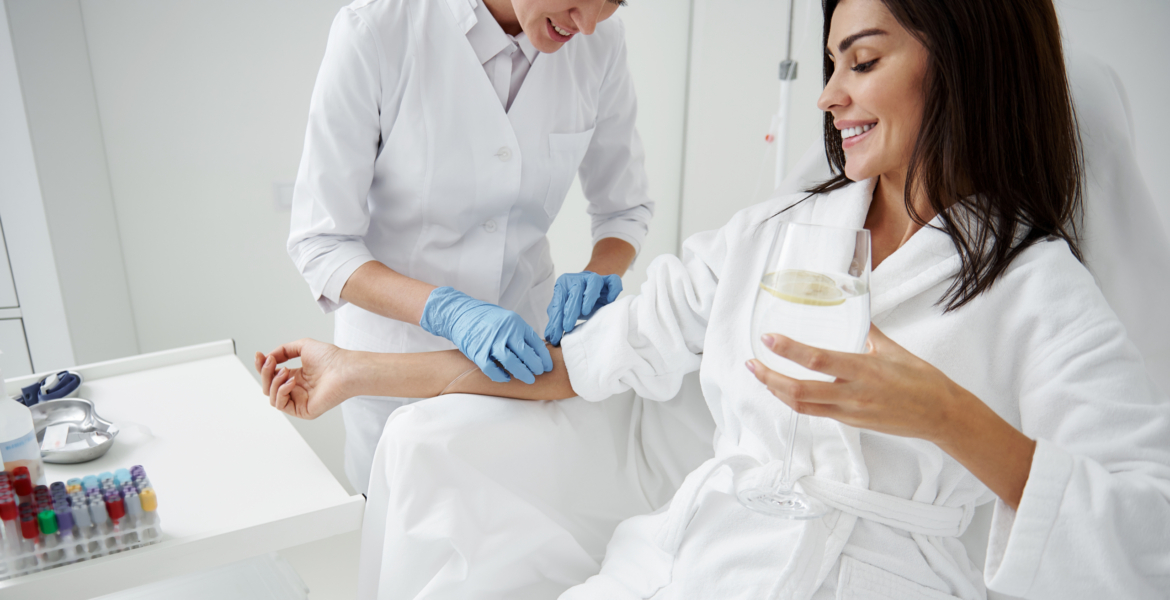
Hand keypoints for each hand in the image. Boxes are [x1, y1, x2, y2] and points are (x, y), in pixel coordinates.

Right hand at [254, 339, 357, 419]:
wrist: (345, 369)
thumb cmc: (331, 358)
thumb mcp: (303, 346)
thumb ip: (283, 350)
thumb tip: (268, 357)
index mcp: (296, 377)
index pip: (272, 375)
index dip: (263, 366)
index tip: (259, 355)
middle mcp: (296, 390)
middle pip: (268, 386)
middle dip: (265, 373)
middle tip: (271, 361)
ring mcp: (299, 401)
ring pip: (272, 396)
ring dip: (273, 382)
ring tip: (285, 371)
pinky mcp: (303, 410)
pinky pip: (281, 405)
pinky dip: (281, 392)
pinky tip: (291, 382)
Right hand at [420, 287, 552, 383]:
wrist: (461, 314)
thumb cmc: (486, 318)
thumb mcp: (507, 319)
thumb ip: (520, 333)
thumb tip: (536, 351)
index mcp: (515, 322)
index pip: (535, 342)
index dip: (543, 357)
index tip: (548, 366)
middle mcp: (504, 332)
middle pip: (525, 354)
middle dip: (535, 366)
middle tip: (539, 373)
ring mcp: (491, 342)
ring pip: (511, 363)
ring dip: (522, 373)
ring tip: (529, 379)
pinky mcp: (478, 352)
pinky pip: (492, 369)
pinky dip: (501, 376)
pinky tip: (507, 378)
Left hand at [544, 271, 621, 345]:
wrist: (591, 290)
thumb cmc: (576, 302)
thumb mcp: (564, 311)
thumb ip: (556, 321)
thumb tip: (550, 337)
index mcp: (564, 284)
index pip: (559, 301)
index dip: (557, 318)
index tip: (557, 333)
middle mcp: (579, 278)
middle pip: (575, 290)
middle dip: (571, 310)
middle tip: (568, 326)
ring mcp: (595, 278)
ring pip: (594, 281)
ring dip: (589, 296)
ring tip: (586, 312)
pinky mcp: (608, 281)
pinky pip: (613, 281)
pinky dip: (613, 289)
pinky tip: (609, 300)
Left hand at [745, 325, 965, 441]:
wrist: (941, 415)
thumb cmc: (921, 380)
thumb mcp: (893, 349)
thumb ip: (867, 331)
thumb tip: (853, 310)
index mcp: (864, 370)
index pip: (817, 360)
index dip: (788, 350)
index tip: (768, 338)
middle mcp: (853, 395)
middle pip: (799, 391)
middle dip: (769, 378)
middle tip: (751, 364)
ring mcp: (850, 413)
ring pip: (802, 407)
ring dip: (777, 391)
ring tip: (761, 376)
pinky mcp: (851, 424)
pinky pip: (815, 413)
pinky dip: (795, 401)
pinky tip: (785, 390)